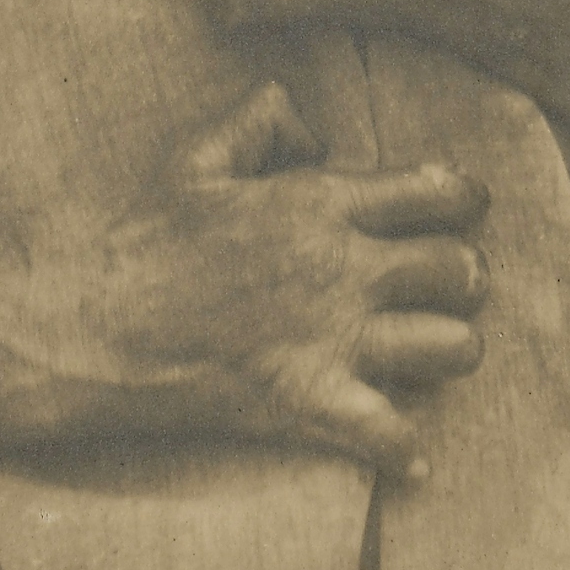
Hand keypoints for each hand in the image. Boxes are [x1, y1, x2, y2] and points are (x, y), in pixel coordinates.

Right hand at [97, 80, 489, 477]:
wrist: (100, 325)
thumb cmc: (149, 238)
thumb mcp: (201, 155)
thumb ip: (264, 119)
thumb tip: (312, 128)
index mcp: (319, 202)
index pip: (435, 191)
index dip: (466, 198)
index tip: (468, 207)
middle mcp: (342, 267)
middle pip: (460, 270)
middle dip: (469, 276)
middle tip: (452, 284)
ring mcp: (333, 338)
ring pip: (452, 347)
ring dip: (451, 350)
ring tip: (431, 351)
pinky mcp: (312, 403)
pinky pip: (391, 435)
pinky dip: (407, 448)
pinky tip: (409, 451)